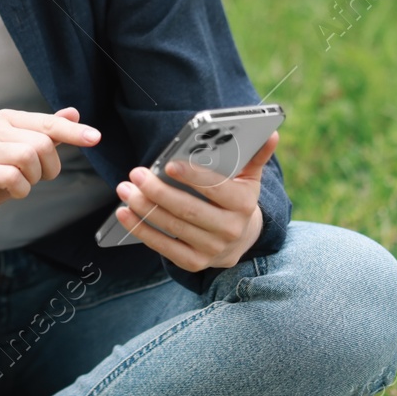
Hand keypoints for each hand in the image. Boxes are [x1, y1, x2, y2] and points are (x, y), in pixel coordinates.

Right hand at [0, 106, 100, 232]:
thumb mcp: (22, 153)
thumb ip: (46, 134)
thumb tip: (73, 113)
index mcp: (7, 119)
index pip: (48, 123)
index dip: (73, 132)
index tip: (96, 138)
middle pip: (42, 144)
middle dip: (48, 168)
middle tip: (36, 178)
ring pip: (28, 158)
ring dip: (33, 179)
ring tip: (21, 183)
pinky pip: (13, 178)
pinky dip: (20, 190)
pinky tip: (9, 191)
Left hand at [112, 131, 277, 271]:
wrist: (241, 240)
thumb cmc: (237, 199)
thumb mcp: (249, 178)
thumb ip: (255, 156)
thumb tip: (271, 133)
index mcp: (244, 204)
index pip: (217, 189)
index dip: (193, 177)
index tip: (169, 165)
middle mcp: (230, 229)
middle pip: (189, 210)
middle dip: (159, 191)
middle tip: (136, 174)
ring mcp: (211, 249)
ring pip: (173, 227)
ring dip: (144, 208)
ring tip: (126, 189)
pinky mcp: (194, 263)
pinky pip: (163, 247)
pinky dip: (141, 230)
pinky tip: (125, 213)